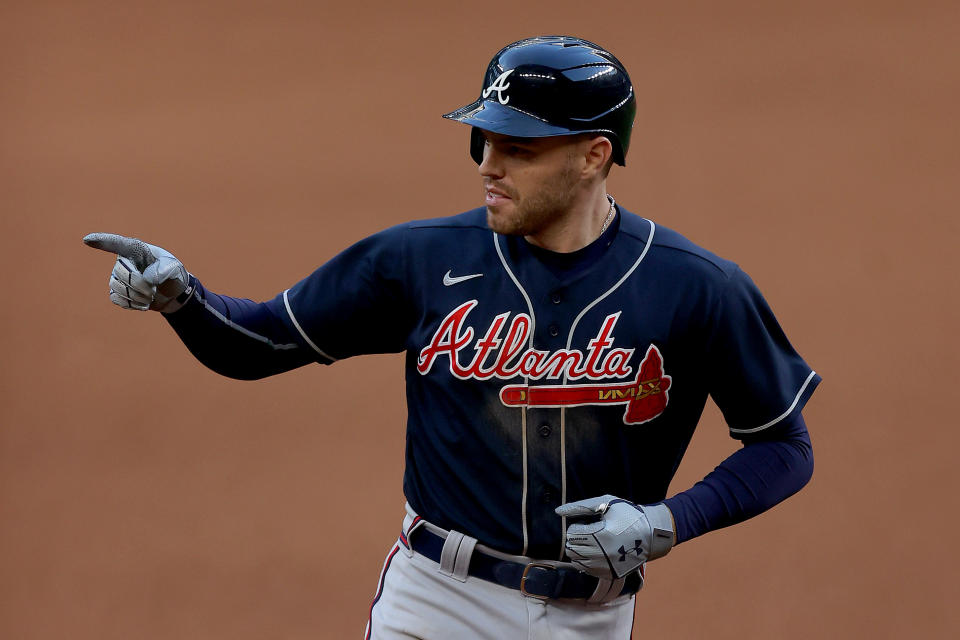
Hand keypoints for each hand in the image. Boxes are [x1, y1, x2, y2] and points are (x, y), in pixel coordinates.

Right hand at [83, 233, 191, 312]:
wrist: (172, 293)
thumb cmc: (172, 274)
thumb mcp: (174, 268)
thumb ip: (164, 270)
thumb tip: (146, 278)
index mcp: (136, 250)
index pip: (116, 243)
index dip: (102, 241)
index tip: (87, 240)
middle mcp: (123, 261)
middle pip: (121, 273)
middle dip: (139, 285)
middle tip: (153, 290)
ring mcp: (117, 277)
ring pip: (118, 287)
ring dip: (137, 296)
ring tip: (151, 296)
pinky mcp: (117, 292)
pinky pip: (117, 299)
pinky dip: (133, 304)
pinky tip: (143, 303)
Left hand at [555, 495, 674, 579]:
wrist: (651, 534)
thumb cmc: (627, 514)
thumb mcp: (605, 504)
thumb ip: (580, 507)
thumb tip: (557, 511)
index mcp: (600, 534)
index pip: (572, 534)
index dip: (576, 527)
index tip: (586, 524)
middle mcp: (602, 553)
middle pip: (572, 549)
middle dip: (575, 540)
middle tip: (586, 534)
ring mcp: (606, 565)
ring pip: (577, 562)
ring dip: (579, 551)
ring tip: (591, 543)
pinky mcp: (610, 573)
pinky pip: (587, 571)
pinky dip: (586, 562)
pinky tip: (595, 553)